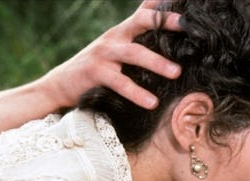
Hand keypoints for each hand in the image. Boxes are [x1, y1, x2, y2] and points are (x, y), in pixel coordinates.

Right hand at [40, 0, 182, 109]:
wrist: (61, 84)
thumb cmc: (97, 69)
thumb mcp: (117, 51)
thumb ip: (138, 44)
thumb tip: (166, 43)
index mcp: (122, 32)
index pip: (145, 12)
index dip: (164, 7)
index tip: (187, 9)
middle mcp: (114, 37)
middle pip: (141, 22)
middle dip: (164, 22)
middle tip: (186, 26)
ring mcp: (104, 53)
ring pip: (134, 53)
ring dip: (156, 62)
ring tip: (176, 73)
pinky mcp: (96, 72)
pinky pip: (120, 82)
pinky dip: (137, 93)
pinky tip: (151, 102)